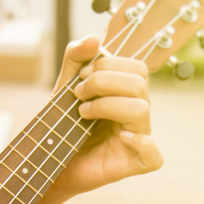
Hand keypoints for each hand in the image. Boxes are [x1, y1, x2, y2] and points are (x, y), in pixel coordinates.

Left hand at [37, 36, 163, 203]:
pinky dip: (141, 143)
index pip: (136, 68)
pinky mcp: (133, 164)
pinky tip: (120, 138)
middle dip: (104, 81)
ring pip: (141, 109)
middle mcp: (136, 115)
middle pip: (139, 84)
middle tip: (78, 95)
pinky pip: (154, 156)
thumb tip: (95, 39)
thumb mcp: (64, 87)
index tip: (81, 76)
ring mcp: (137, 139)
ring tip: (83, 114)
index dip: (109, 65)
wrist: (49, 163)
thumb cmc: (62, 127)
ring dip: (107, 105)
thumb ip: (75, 59)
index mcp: (127, 95)